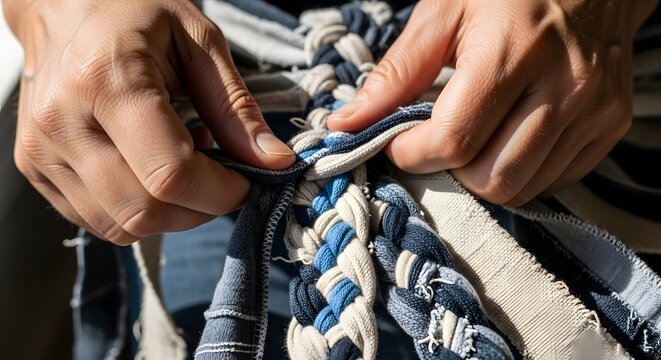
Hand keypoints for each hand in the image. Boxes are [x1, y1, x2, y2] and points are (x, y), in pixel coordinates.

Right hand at [4, 0, 294, 243]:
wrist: (62, 6)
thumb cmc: (134, 12)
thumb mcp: (199, 42)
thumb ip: (236, 108)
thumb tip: (274, 162)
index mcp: (105, 80)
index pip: (170, 175)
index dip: (220, 192)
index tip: (245, 180)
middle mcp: (62, 122)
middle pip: (145, 211)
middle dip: (199, 208)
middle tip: (219, 175)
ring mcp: (41, 151)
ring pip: (122, 225)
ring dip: (171, 212)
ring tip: (181, 162)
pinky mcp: (36, 170)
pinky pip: (100, 220)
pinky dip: (140, 209)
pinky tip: (149, 168)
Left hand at [328, 0, 657, 204]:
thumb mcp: (442, 13)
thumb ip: (395, 74)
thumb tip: (346, 124)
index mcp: (514, 51)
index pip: (454, 140)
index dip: (412, 153)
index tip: (398, 143)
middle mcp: (564, 85)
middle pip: (491, 177)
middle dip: (449, 171)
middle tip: (438, 142)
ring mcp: (594, 109)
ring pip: (522, 188)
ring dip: (484, 176)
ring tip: (474, 140)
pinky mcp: (611, 125)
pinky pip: (554, 181)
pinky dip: (521, 173)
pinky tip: (510, 140)